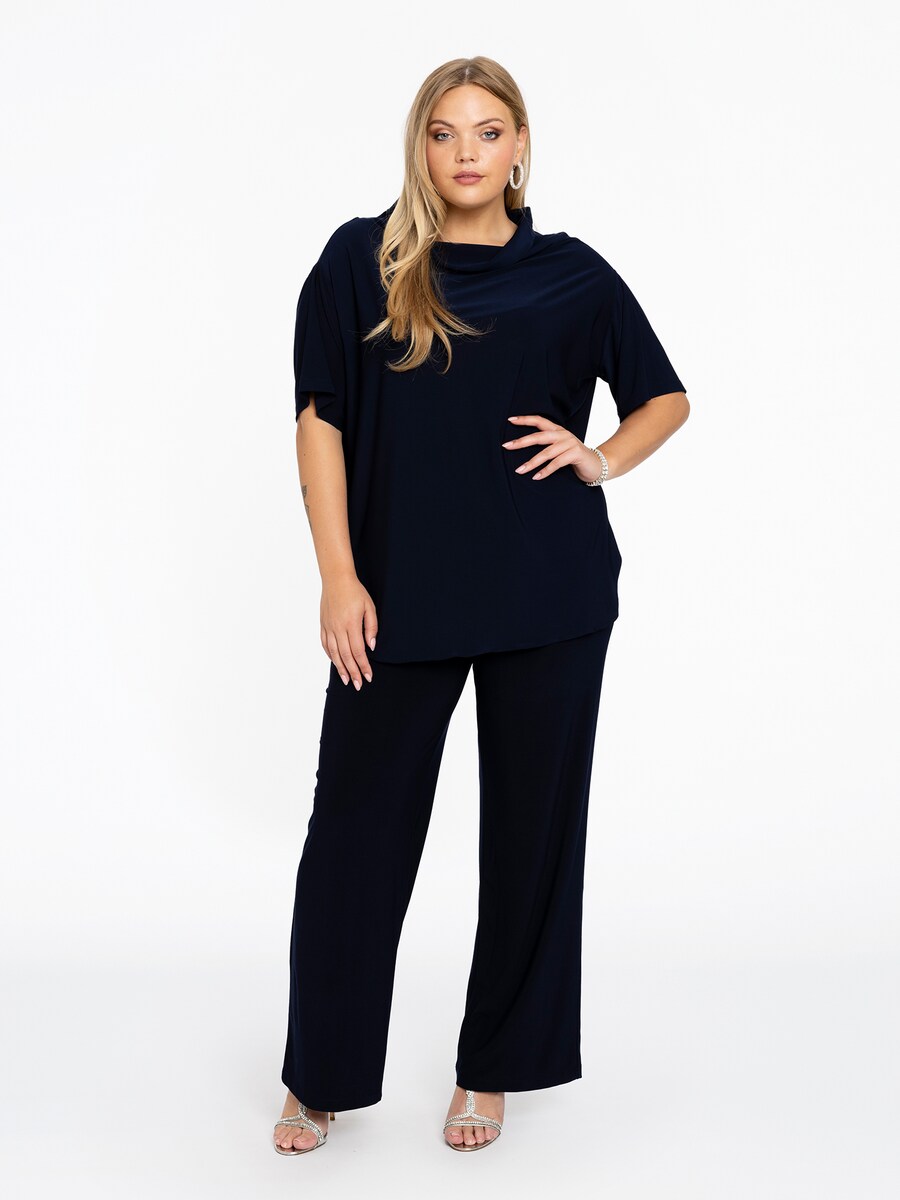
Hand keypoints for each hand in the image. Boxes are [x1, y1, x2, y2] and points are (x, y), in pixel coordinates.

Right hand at [320, 573, 377, 688]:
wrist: (336, 579)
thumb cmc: (355, 592)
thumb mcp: (369, 607)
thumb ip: (372, 627)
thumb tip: (371, 646)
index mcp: (351, 624)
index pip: (358, 651)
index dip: (363, 666)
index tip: (368, 677)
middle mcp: (338, 627)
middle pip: (345, 656)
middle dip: (353, 672)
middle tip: (358, 684)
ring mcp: (329, 627)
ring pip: (334, 653)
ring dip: (340, 668)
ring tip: (346, 680)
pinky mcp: (323, 624)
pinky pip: (325, 644)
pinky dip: (330, 655)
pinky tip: (335, 662)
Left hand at [501, 415, 604, 484]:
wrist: (597, 464)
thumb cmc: (574, 458)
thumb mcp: (560, 448)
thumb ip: (546, 445)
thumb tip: (521, 447)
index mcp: (558, 430)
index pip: (539, 420)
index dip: (525, 419)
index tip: (510, 420)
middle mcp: (563, 434)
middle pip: (539, 436)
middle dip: (522, 442)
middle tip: (507, 446)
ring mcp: (570, 443)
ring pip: (546, 452)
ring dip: (531, 462)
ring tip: (519, 470)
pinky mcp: (575, 454)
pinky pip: (557, 463)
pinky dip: (545, 471)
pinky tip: (536, 477)